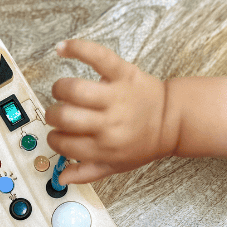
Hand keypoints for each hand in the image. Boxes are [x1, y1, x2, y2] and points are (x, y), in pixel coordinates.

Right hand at [45, 39, 178, 185]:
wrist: (173, 120)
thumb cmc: (144, 143)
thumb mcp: (117, 165)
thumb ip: (87, 172)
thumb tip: (61, 178)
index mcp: (105, 147)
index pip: (64, 144)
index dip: (55, 139)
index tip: (58, 134)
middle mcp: (109, 122)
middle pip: (64, 116)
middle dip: (53, 115)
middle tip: (59, 113)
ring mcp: (116, 96)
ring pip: (73, 89)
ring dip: (60, 89)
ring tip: (63, 91)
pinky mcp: (123, 73)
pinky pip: (96, 56)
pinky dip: (76, 48)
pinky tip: (62, 49)